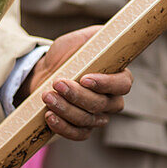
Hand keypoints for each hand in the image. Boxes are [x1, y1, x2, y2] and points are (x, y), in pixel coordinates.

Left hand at [27, 26, 133, 140]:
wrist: (44, 72)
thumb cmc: (66, 55)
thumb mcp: (81, 40)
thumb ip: (98, 36)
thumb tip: (111, 33)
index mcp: (117, 77)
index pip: (123, 85)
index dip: (106, 84)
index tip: (85, 78)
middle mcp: (111, 100)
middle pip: (101, 104)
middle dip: (77, 95)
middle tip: (57, 83)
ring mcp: (97, 117)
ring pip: (87, 119)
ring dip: (65, 109)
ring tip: (47, 96)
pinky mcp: (81, 128)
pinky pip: (78, 134)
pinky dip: (63, 127)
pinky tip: (49, 116)